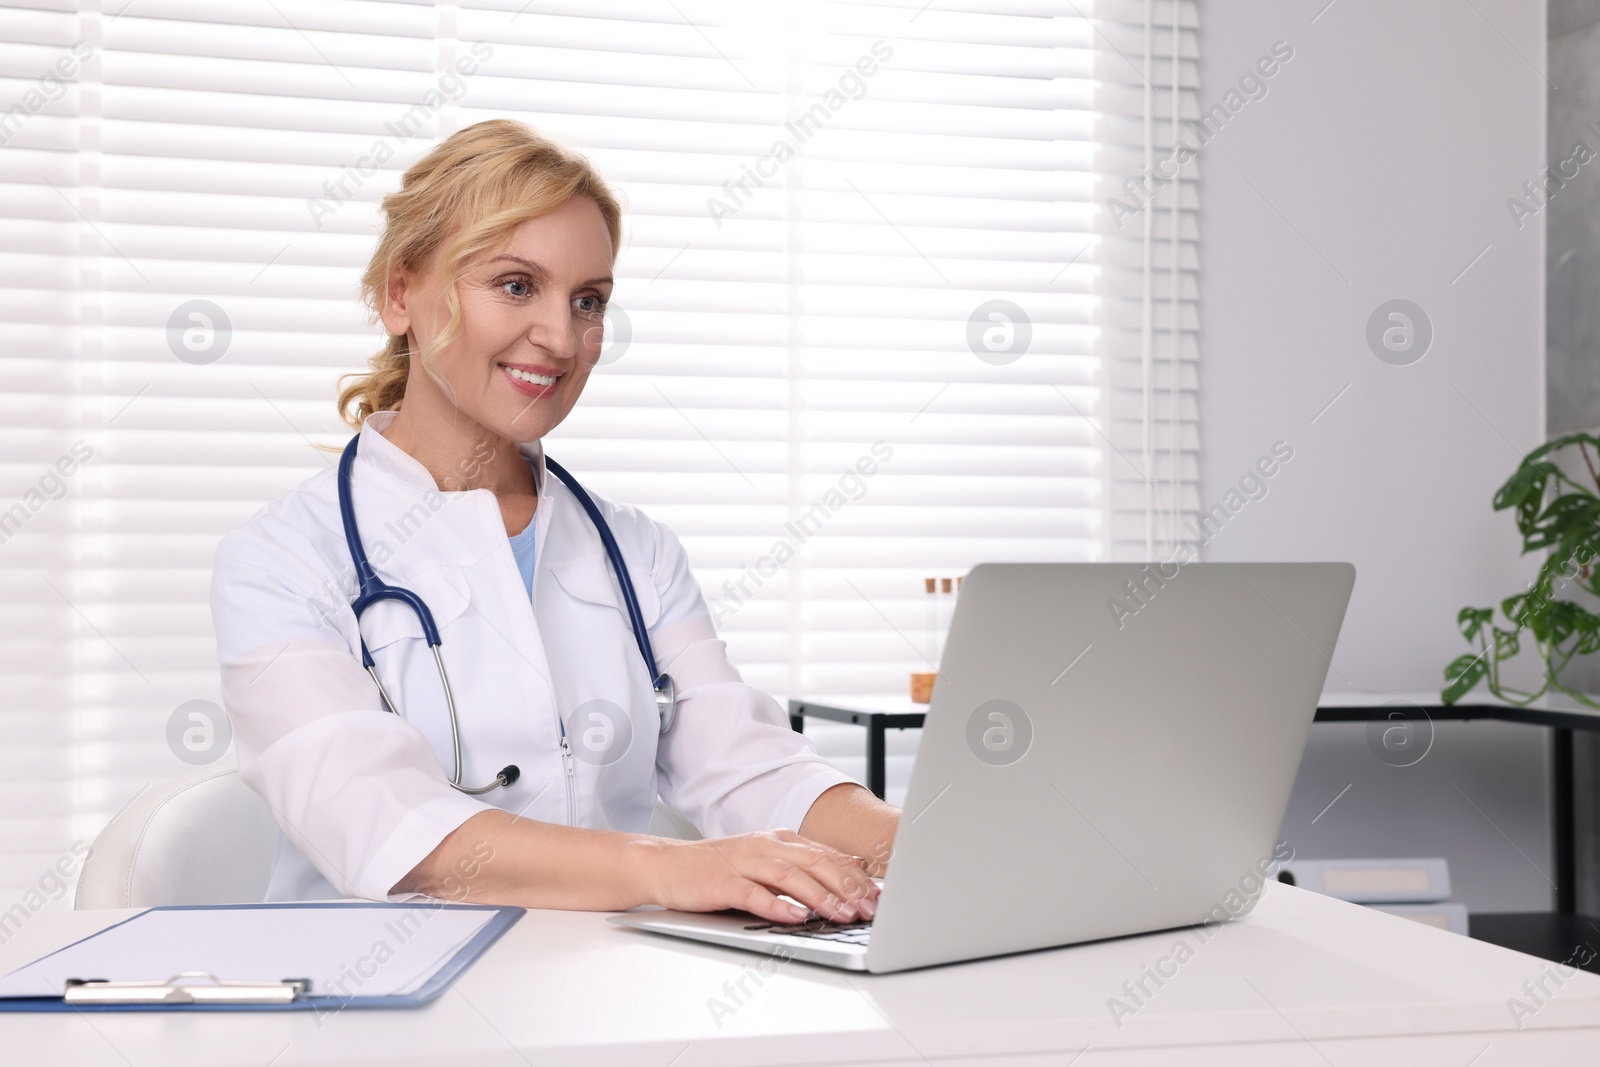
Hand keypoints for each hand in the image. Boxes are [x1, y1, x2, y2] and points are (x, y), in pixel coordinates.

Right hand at [642, 830, 880, 924]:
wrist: (666, 865)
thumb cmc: (719, 868)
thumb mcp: (768, 859)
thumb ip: (807, 862)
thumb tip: (853, 865)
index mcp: (780, 840)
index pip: (827, 856)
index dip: (856, 876)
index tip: (880, 896)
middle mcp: (765, 846)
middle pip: (815, 862)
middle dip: (847, 886)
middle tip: (870, 908)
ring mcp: (743, 862)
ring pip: (789, 876)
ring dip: (819, 896)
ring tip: (842, 914)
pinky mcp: (722, 882)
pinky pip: (753, 893)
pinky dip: (777, 905)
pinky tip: (796, 917)